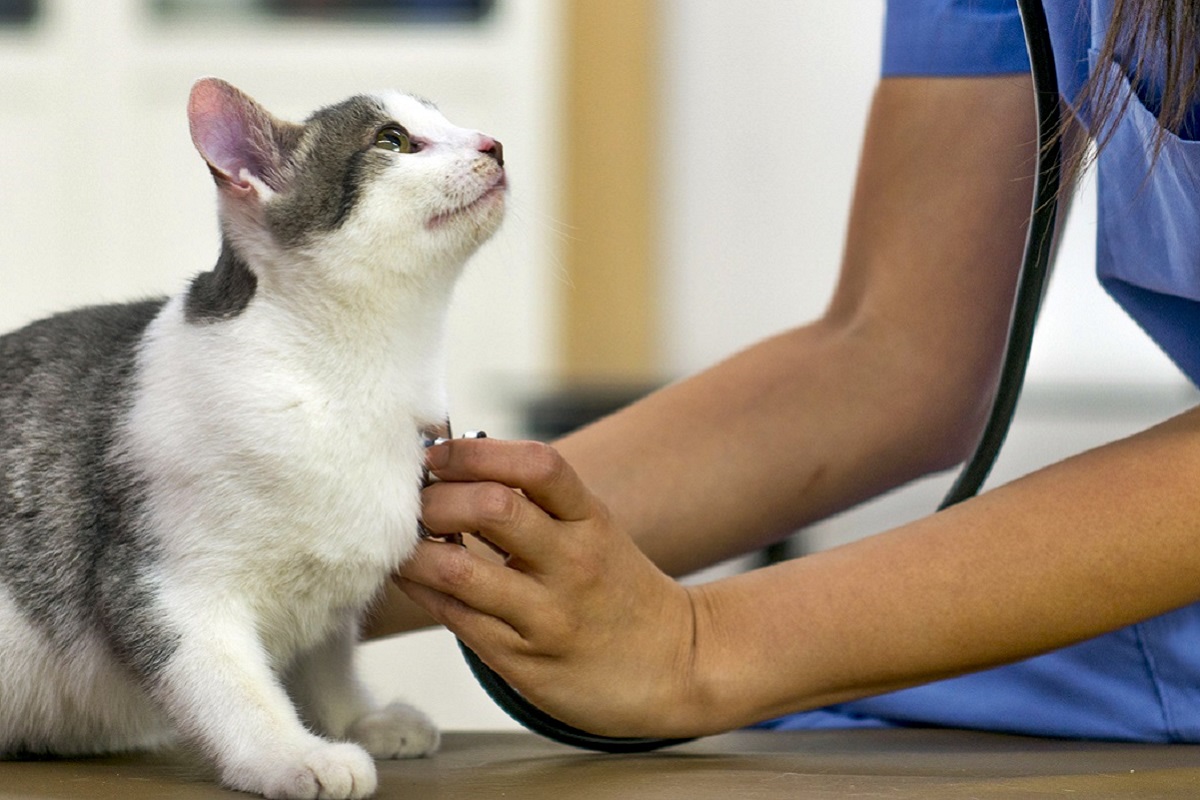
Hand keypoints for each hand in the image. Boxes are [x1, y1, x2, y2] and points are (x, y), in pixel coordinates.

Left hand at [397, 437, 705, 737]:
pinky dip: (423, 590)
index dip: (476, 452)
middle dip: (436, 498)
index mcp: (591, 521)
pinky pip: (457, 619)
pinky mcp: (525, 662)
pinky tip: (413, 576)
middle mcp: (573, 564)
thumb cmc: (617, 590)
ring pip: (460, 570)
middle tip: (412, 503)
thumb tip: (453, 468)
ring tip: (401, 541)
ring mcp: (548, 616)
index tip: (439, 454)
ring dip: (415, 550)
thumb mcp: (593, 532)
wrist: (677, 666)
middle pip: (492, 508)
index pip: (537, 465)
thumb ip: (536, 504)